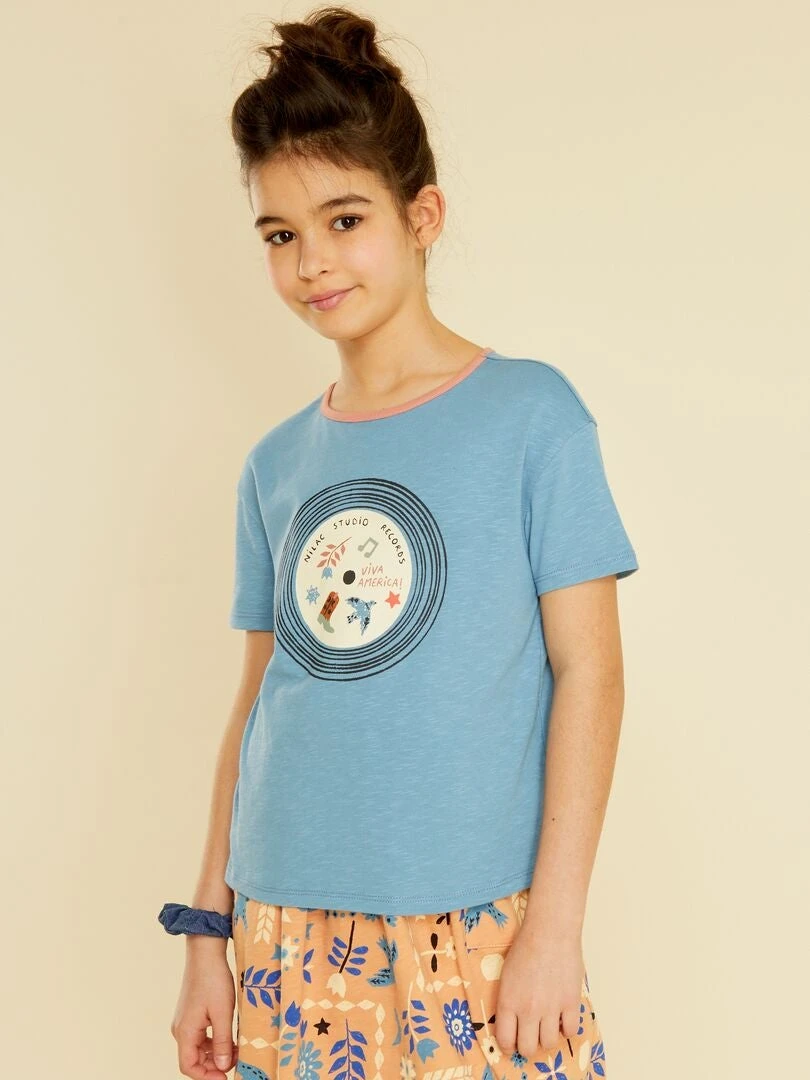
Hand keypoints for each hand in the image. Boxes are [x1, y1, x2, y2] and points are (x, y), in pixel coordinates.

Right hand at [170, 938, 236, 1078]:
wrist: (205, 952)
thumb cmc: (214, 980)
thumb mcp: (223, 1013)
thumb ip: (222, 1042)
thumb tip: (223, 1066)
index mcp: (185, 1032)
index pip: (189, 1067)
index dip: (206, 1076)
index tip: (226, 1077)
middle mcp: (181, 1029)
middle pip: (194, 1059)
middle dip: (215, 1065)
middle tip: (237, 1062)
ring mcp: (185, 1021)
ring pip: (198, 1048)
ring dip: (216, 1053)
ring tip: (237, 1050)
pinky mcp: (191, 1013)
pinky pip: (200, 1036)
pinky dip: (214, 1041)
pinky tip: (230, 1038)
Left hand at [494, 923, 585, 1059]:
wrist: (550, 931)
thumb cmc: (526, 947)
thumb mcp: (507, 974)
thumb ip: (509, 1000)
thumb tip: (512, 1020)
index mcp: (508, 1001)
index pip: (505, 1040)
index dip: (508, 1045)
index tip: (512, 1042)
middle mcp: (528, 1010)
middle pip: (528, 1049)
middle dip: (528, 1046)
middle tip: (531, 1036)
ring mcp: (551, 1008)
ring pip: (549, 1043)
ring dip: (548, 1037)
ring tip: (548, 1024)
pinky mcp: (571, 1003)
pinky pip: (571, 1031)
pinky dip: (567, 1027)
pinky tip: (563, 1017)